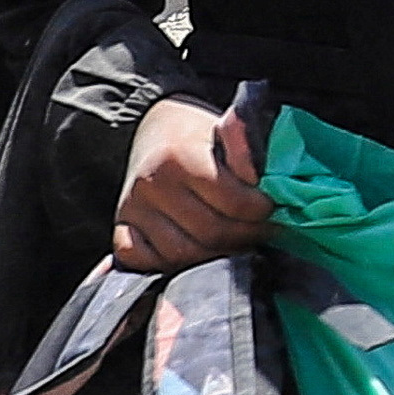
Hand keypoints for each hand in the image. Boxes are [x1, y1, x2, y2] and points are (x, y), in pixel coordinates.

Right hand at [114, 98, 271, 270]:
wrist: (158, 130)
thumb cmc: (201, 138)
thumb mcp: (227, 134)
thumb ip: (246, 153)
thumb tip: (260, 180)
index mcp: (179, 156)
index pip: (233, 203)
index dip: (261, 212)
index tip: (273, 209)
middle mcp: (151, 183)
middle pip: (210, 233)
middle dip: (245, 236)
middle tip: (262, 231)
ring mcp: (133, 208)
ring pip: (181, 254)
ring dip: (215, 256)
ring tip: (235, 242)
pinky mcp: (120, 226)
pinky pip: (140, 260)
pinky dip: (167, 264)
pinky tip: (193, 252)